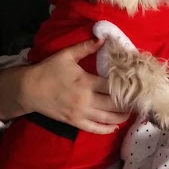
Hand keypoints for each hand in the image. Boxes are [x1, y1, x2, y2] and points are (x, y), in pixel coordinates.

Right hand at [0, 38, 130, 134]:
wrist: (29, 89)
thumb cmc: (49, 70)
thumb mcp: (67, 55)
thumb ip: (86, 47)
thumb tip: (104, 38)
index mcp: (86, 81)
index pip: (112, 86)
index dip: (126, 86)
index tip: (136, 85)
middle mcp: (86, 99)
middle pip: (114, 104)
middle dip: (128, 103)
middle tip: (139, 100)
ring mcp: (80, 113)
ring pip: (107, 118)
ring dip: (122, 117)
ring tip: (132, 113)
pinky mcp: (74, 122)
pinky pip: (94, 128)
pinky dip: (106, 129)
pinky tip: (115, 126)